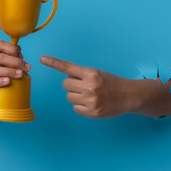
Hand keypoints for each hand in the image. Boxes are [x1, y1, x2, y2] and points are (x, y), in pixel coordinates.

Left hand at [40, 56, 170, 118]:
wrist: (128, 96)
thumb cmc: (111, 83)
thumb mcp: (97, 73)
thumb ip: (81, 75)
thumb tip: (65, 77)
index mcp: (91, 73)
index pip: (68, 67)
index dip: (54, 63)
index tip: (42, 58)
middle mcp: (89, 86)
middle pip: (65, 84)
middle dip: (72, 85)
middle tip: (84, 86)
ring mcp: (90, 100)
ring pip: (69, 97)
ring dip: (75, 96)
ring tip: (89, 95)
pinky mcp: (92, 112)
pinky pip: (75, 108)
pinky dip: (81, 106)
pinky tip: (91, 103)